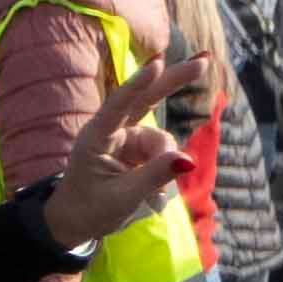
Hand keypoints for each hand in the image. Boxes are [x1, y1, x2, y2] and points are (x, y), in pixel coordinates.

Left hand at [44, 50, 206, 243]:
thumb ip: (153, 177)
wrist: (77, 221)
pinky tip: (156, 197)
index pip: (118, 105)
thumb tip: (188, 160)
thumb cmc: (90, 208)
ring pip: (163, 141)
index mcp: (96, 137)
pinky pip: (166, 156)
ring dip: (167, 165)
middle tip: (205, 61)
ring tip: (155, 198)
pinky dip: (167, 173)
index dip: (139, 84)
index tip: (158, 63)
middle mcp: (112, 131)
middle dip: (175, 80)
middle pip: (147, 100)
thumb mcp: (122, 198)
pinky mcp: (141, 149)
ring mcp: (129, 138)